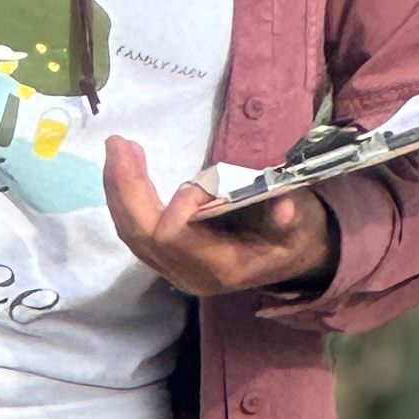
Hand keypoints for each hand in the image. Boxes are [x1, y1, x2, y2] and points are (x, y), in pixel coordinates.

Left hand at [105, 137, 338, 298]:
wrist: (293, 260)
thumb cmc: (294, 234)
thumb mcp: (300, 223)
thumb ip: (288, 217)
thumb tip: (283, 208)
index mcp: (221, 267)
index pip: (174, 236)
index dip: (181, 203)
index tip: (206, 180)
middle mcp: (190, 275)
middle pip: (141, 233)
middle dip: (126, 186)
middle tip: (119, 143)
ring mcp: (174, 270)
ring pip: (131, 233)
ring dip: (119, 189)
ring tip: (118, 149)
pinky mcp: (167, 260)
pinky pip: (135, 233)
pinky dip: (125, 199)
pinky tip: (124, 170)